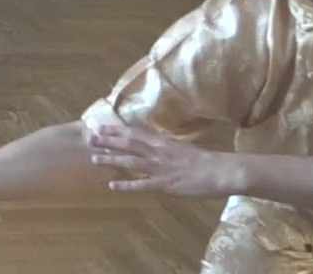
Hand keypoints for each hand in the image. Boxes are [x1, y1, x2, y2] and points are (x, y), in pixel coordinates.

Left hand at [86, 125, 239, 197]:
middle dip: (108, 141)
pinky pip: (143, 185)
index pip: (135, 133)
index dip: (116, 130)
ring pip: (132, 162)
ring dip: (112, 160)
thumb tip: (150, 145)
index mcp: (163, 142)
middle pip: (129, 144)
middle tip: (90, 137)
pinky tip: (112, 186)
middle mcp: (158, 152)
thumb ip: (164, 147)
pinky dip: (127, 186)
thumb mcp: (181, 148)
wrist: (223, 171)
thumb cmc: (205, 161)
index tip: (100, 126)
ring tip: (94, 158)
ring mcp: (161, 168)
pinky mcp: (166, 184)